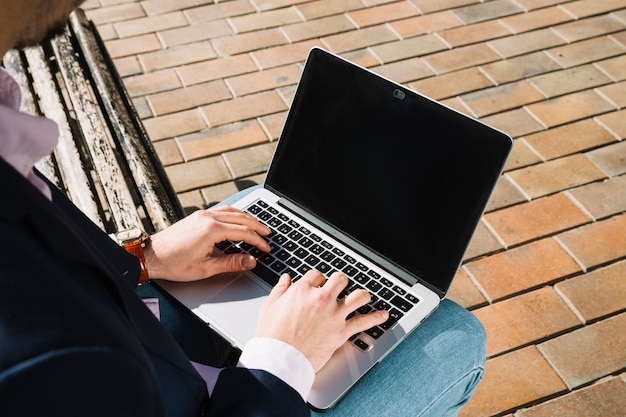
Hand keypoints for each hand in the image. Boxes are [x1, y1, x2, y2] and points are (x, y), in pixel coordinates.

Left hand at [144, 206, 270, 280]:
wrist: (152, 256)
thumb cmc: (174, 263)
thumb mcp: (206, 268)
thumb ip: (231, 263)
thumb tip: (251, 261)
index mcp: (211, 230)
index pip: (243, 233)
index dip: (258, 241)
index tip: (266, 248)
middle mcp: (207, 218)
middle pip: (241, 218)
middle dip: (257, 227)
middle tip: (268, 234)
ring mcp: (202, 215)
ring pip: (232, 211)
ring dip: (247, 218)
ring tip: (257, 225)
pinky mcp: (197, 216)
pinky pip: (221, 210)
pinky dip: (234, 214)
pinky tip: (238, 219)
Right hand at [256, 270, 388, 371]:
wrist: (280, 358)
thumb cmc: (273, 336)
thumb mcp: (270, 306)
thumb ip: (280, 290)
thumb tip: (286, 279)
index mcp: (302, 290)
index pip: (316, 275)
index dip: (317, 280)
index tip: (317, 285)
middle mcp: (321, 299)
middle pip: (340, 279)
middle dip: (339, 282)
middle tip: (338, 288)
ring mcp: (334, 314)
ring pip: (358, 296)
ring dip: (361, 295)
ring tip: (362, 297)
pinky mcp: (342, 332)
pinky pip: (364, 322)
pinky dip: (376, 318)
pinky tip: (383, 315)